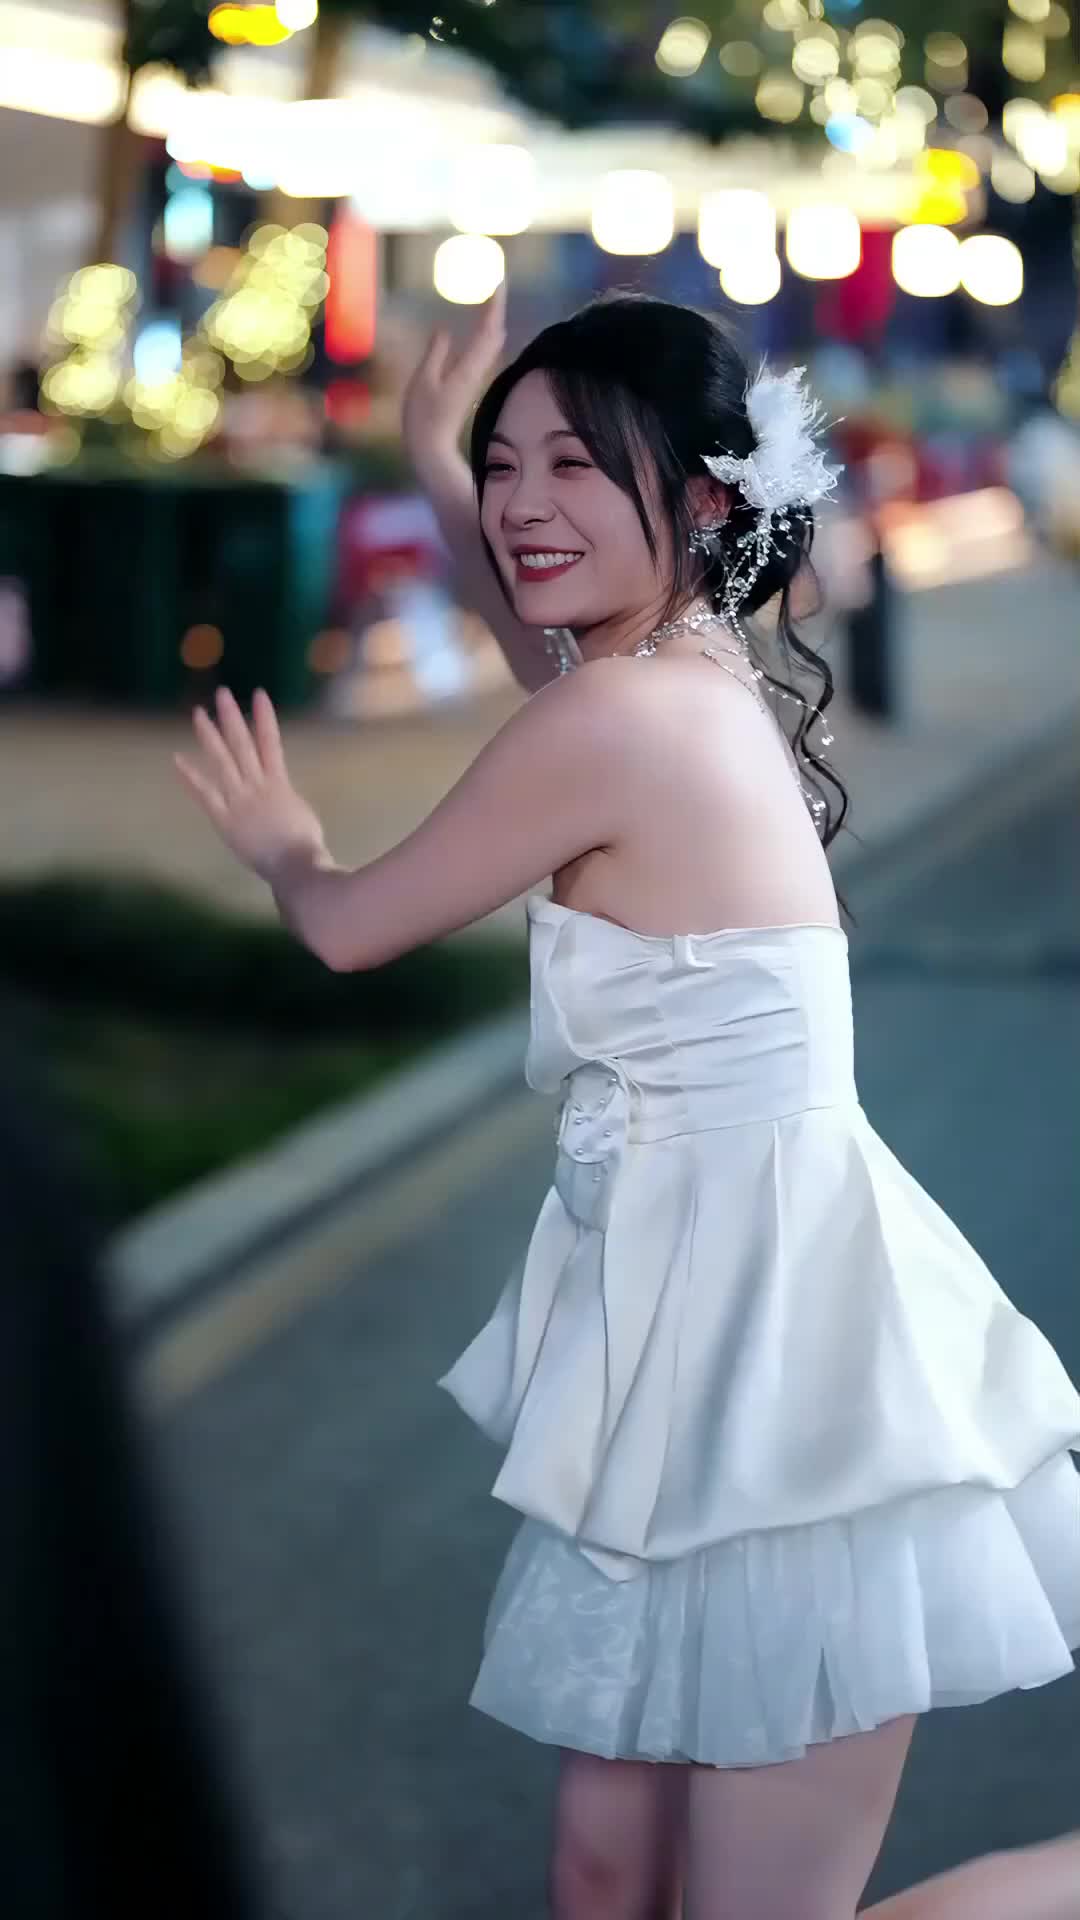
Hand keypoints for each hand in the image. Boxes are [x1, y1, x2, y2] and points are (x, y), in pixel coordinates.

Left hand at [174, 688, 329, 884]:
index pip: (272, 742)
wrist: (295, 866)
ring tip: (199, 713)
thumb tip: (282, 798)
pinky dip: (190, 776)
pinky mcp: (225, 819)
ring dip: (210, 736)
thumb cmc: (307, 848)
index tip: (258, 694)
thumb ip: (288, 802)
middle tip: (222, 693)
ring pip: (222, 761)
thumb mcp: (303, 817)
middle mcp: (258, 785)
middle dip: (232, 717)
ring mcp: (239, 800)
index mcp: (280, 784)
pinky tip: (177, 759)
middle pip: (243, 744)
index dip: (264, 717)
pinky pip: (205, 794)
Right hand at [401, 277, 506, 469]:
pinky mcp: (469, 384)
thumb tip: (443, 329)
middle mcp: (477, 371)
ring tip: (492, 299)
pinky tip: (482, 329)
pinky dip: (485, 335)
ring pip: (492, 344)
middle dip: (497, 308)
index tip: (499, 282)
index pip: (488, 330)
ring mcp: (474, 379)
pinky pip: (483, 353)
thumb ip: (435, 353)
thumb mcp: (423, 381)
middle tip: (496, 283)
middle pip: (495, 335)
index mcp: (468, 368)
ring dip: (493, 320)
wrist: (432, 449)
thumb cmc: (423, 418)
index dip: (494, 305)